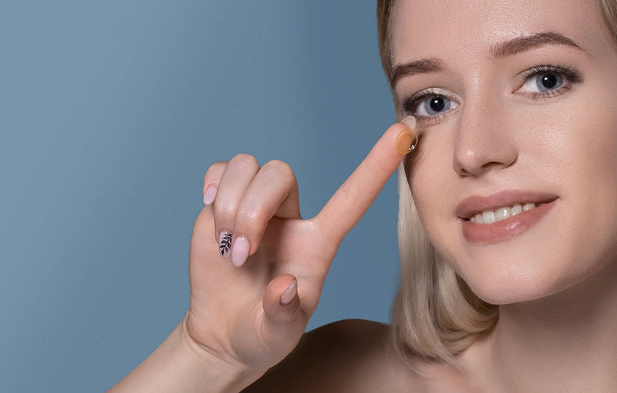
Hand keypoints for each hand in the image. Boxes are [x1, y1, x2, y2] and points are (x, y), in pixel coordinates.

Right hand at [180, 118, 416, 371]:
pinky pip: (222, 170)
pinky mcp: (221, 207)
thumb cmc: (263, 333)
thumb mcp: (277, 336)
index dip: (378, 166)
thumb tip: (283, 287)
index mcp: (318, 243)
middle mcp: (291, 218)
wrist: (224, 335)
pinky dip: (214, 185)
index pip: (352, 198)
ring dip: (231, 205)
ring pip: (249, 167)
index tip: (403, 133)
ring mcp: (256, 209)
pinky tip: (213, 214)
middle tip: (242, 255)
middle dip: (253, 210)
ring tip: (229, 249)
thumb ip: (283, 316)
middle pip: (280, 174)